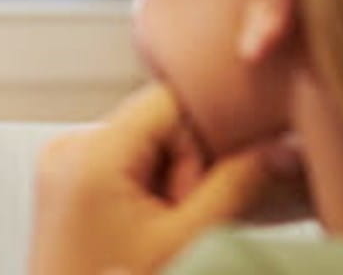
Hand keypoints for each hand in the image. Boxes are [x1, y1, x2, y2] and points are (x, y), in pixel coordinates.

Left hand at [28, 83, 307, 274]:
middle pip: (155, 121)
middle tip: (183, 219)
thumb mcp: (188, 242)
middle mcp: (68, 147)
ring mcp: (61, 163)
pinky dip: (144, 187)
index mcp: (90, 152)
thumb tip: (280, 147)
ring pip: (143, 142)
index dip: (205, 134)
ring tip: (162, 231)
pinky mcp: (64, 182)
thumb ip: (237, 186)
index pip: (168, 100)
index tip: (217, 180)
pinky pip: (121, 161)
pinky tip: (145, 228)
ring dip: (167, 179)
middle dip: (185, 165)